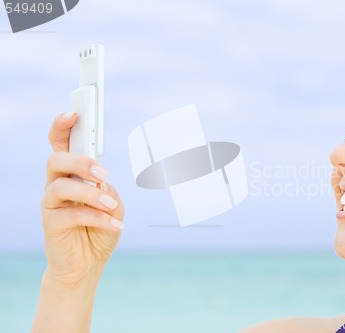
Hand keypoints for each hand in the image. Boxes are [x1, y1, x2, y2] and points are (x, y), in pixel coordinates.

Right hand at [41, 112, 124, 285]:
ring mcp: (51, 204)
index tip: (73, 113)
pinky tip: (115, 225)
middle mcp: (57, 184)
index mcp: (72, 174)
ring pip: (61, 186)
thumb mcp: (113, 205)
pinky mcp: (51, 224)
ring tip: (111, 204)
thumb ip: (107, 190)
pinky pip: (72, 214)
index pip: (60, 144)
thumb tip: (100, 184)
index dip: (62, 127)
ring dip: (91, 194)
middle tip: (103, 174)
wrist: (87, 265)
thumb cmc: (100, 229)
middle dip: (80, 162)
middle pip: (56, 160)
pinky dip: (97, 218)